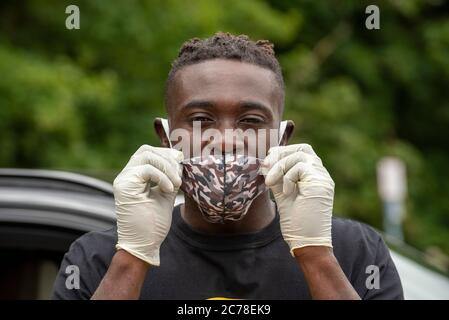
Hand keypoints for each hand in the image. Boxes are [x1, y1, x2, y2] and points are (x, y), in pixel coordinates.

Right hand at [113, 145, 182, 265]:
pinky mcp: (124, 186)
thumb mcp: (166, 194)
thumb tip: (178, 157)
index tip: (181, 164)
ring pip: (146, 155)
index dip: (166, 154)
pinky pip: (147, 169)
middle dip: (167, 158)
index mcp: (134, 177)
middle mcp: (126, 176)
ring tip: (176, 184)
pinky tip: (169, 189)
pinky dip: (162, 177)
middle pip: (146, 150)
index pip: (148, 152)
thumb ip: (170, 176)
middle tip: (179, 174)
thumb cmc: (153, 224)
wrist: (144, 245)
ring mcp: (123, 180)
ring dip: (167, 167)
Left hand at [264, 144, 333, 254]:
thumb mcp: (283, 194)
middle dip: (281, 153)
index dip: (283, 151)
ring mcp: (323, 178)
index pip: (301, 152)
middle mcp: (321, 175)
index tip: (267, 161)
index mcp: (313, 177)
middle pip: (303, 149)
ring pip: (300, 155)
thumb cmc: (296, 223)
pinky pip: (300, 167)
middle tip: (265, 165)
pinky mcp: (321, 183)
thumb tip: (265, 163)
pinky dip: (288, 177)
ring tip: (270, 182)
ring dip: (280, 166)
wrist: (307, 242)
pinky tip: (287, 193)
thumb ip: (278, 178)